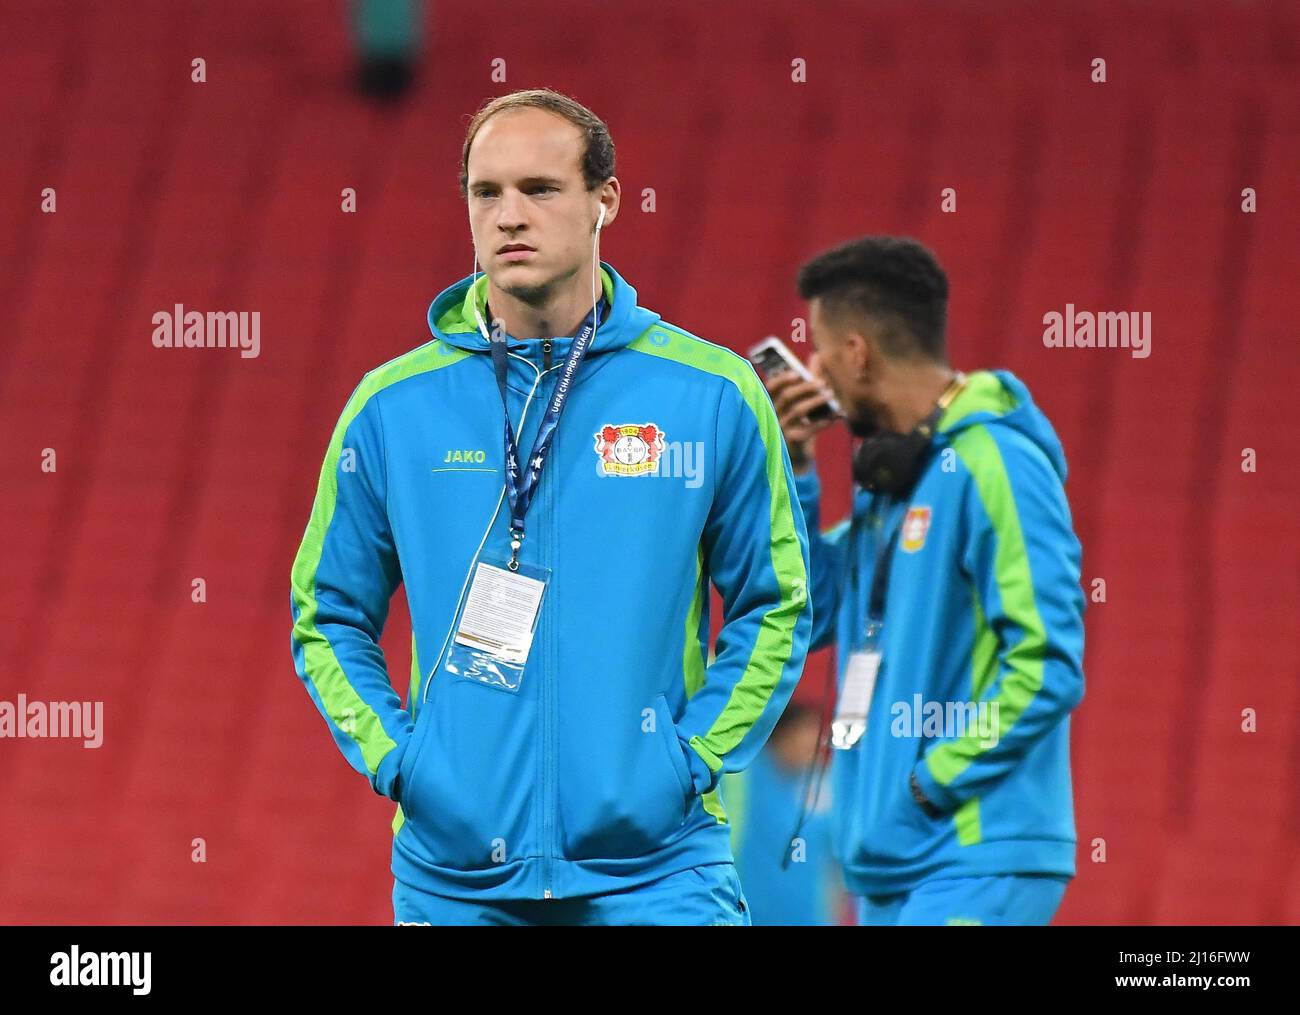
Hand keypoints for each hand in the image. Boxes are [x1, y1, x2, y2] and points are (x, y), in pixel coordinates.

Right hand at [763, 357, 837, 471]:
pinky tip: (838, 416)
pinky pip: (810, 429)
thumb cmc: (798, 422)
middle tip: (823, 382)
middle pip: (787, 397)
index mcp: (770, 403)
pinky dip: (825, 421)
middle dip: (806, 387)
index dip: (781, 379)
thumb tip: (816, 356)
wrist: (796, 455)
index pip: (770, 387)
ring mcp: (780, 429)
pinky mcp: (792, 441)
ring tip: (830, 395)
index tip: (796, 372)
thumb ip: (807, 378)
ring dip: (816, 401)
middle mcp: (771, 415)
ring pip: (798, 410)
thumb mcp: (800, 401)